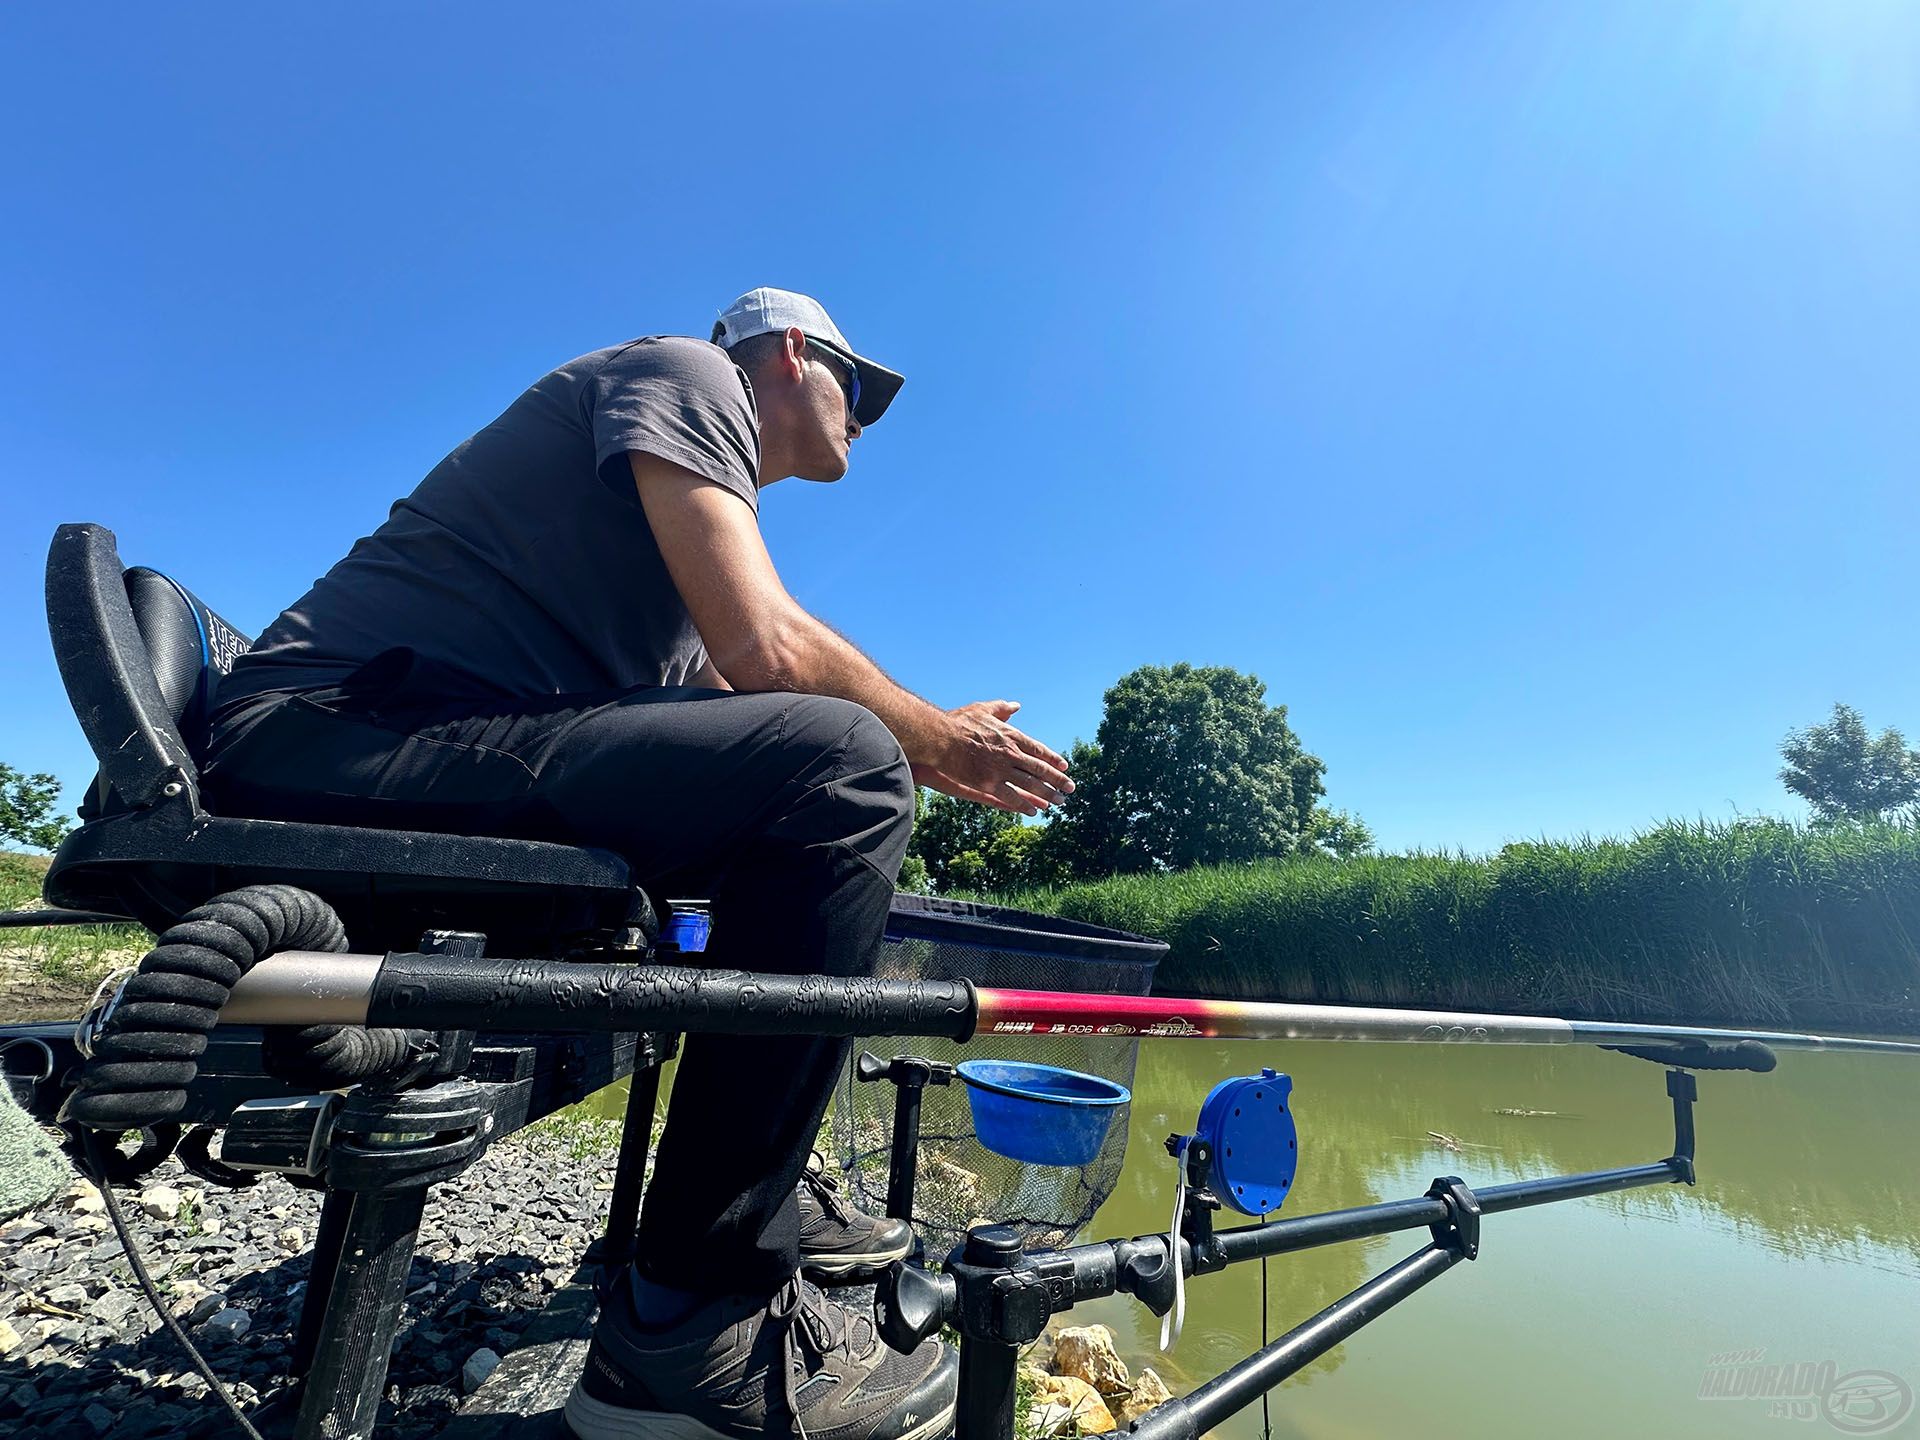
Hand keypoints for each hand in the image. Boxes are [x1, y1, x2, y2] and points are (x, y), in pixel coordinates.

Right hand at [914, 700, 1073, 815]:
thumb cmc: (958, 722)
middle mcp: (1010, 753)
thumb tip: (1016, 705)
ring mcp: (1000, 770)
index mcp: (1010, 736)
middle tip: (1070, 789)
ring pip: (1030, 785)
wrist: (940, 737)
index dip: (1052, 759)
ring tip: (1059, 802)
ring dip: (1047, 794)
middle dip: (1057, 780)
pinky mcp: (988, 784)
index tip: (1064, 767)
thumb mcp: (982, 709)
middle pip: (1040, 769)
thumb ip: (1001, 708)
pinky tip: (1033, 811)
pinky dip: (1024, 805)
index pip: (1038, 749)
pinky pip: (1011, 797)